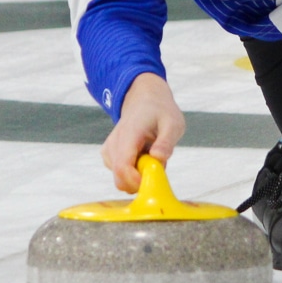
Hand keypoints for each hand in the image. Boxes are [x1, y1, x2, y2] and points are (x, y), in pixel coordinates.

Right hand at [101, 73, 184, 192]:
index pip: (123, 166)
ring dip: (139, 176)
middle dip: (140, 183)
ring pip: (121, 179)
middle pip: (119, 178)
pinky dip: (134, 173)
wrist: (144, 99)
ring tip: (151, 157)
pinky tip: (143, 158)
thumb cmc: (160, 111)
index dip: (137, 181)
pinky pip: (120, 175)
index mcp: (129, 134)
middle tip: (157, 167)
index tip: (154, 180)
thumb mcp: (173, 123)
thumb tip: (158, 158)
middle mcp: (114, 143)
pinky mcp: (109, 155)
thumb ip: (166, 142)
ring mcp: (109, 150)